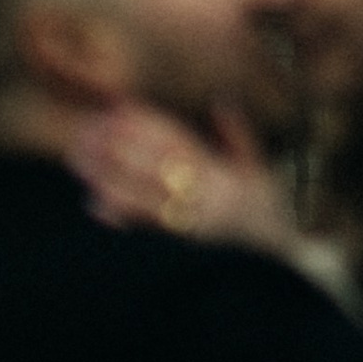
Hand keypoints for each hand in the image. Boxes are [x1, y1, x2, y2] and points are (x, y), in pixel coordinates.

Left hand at [71, 103, 300, 259]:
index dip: (145, 123)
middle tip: (84, 131)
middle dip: (116, 146)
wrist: (285, 258)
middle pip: (152, 167)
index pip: (178, 142)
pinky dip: (120, 217)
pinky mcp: (183, 246)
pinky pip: (148, 230)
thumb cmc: (273, 210)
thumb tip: (221, 103)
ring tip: (78, 160)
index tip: (117, 109)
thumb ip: (239, 137)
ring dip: (107, 176)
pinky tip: (93, 203)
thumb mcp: (261, 170)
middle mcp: (206, 199)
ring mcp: (192, 225)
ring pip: (143, 196)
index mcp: (224, 176)